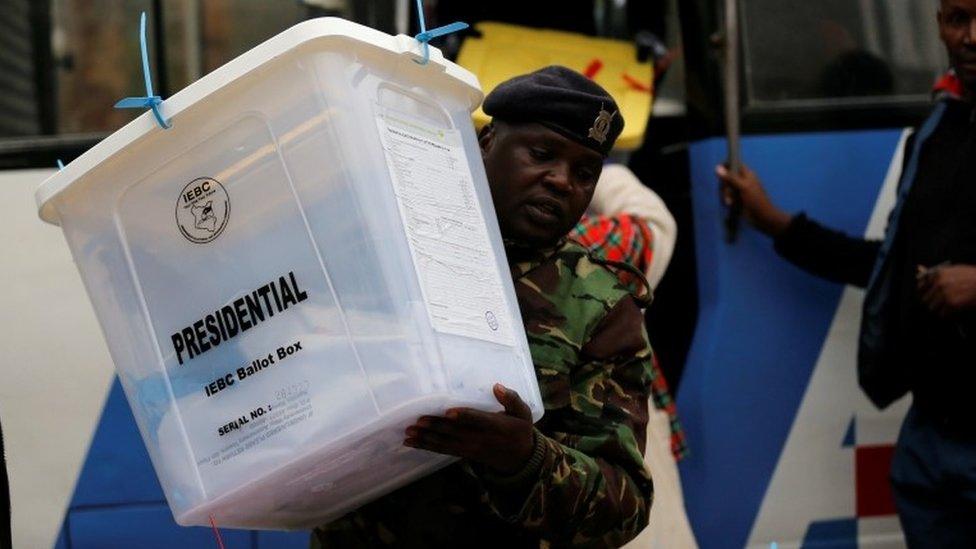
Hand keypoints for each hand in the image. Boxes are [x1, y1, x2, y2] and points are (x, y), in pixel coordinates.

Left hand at [404, 384, 535, 474]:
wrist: (519, 459)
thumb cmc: (519, 430)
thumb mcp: (523, 413)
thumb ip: (511, 399)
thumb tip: (497, 386)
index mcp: (496, 426)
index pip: (478, 420)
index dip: (464, 416)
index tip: (449, 412)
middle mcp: (480, 439)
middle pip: (456, 432)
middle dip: (436, 427)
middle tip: (418, 421)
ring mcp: (470, 448)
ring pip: (446, 443)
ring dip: (426, 439)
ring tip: (409, 433)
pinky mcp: (463, 453)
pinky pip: (443, 450)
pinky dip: (426, 446)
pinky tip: (411, 443)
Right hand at [716, 164, 791, 236]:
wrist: (762, 217)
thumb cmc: (756, 200)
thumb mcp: (743, 187)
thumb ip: (731, 177)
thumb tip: (717, 167)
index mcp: (747, 174)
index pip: (734, 164)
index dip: (726, 167)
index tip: (721, 175)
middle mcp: (742, 180)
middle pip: (727, 177)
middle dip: (724, 186)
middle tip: (727, 194)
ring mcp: (739, 190)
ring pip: (726, 187)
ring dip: (725, 195)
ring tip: (730, 203)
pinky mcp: (737, 199)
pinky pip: (727, 196)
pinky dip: (727, 200)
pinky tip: (729, 205)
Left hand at [917, 264, 975, 316]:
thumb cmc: (973, 277)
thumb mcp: (955, 270)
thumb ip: (937, 274)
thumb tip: (920, 269)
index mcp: (938, 273)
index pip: (920, 285)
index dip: (923, 292)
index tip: (926, 295)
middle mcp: (939, 283)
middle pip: (925, 298)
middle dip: (931, 302)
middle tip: (939, 304)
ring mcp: (945, 293)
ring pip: (932, 307)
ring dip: (939, 309)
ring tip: (947, 308)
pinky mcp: (952, 303)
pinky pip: (942, 314)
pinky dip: (947, 315)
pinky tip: (953, 311)